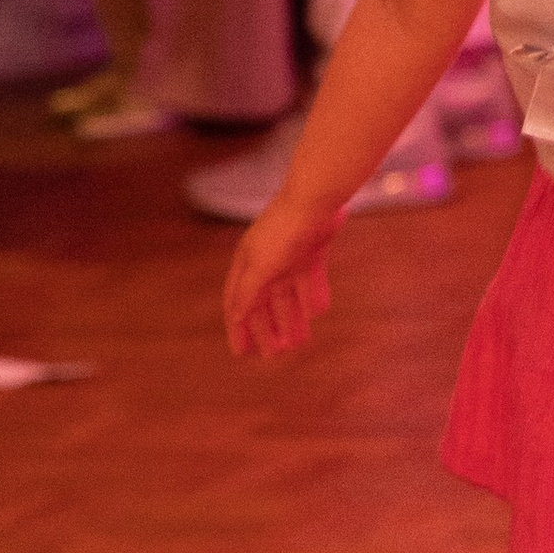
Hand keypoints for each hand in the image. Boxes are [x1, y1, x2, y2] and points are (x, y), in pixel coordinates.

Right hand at [225, 191, 340, 359]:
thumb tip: (235, 316)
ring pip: (289, 295)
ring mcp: (290, 255)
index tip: (241, 353)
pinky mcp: (313, 249)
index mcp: (247, 264)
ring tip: (299, 342)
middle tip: (276, 354)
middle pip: (265, 303)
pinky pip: (310, 279)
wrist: (316, 198)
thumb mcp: (261, 266)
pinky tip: (318, 312)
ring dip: (292, 318)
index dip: (238, 328)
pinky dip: (313, 295)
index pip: (237, 303)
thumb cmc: (283, 231)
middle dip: (269, 328)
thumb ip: (248, 292)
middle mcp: (266, 261)